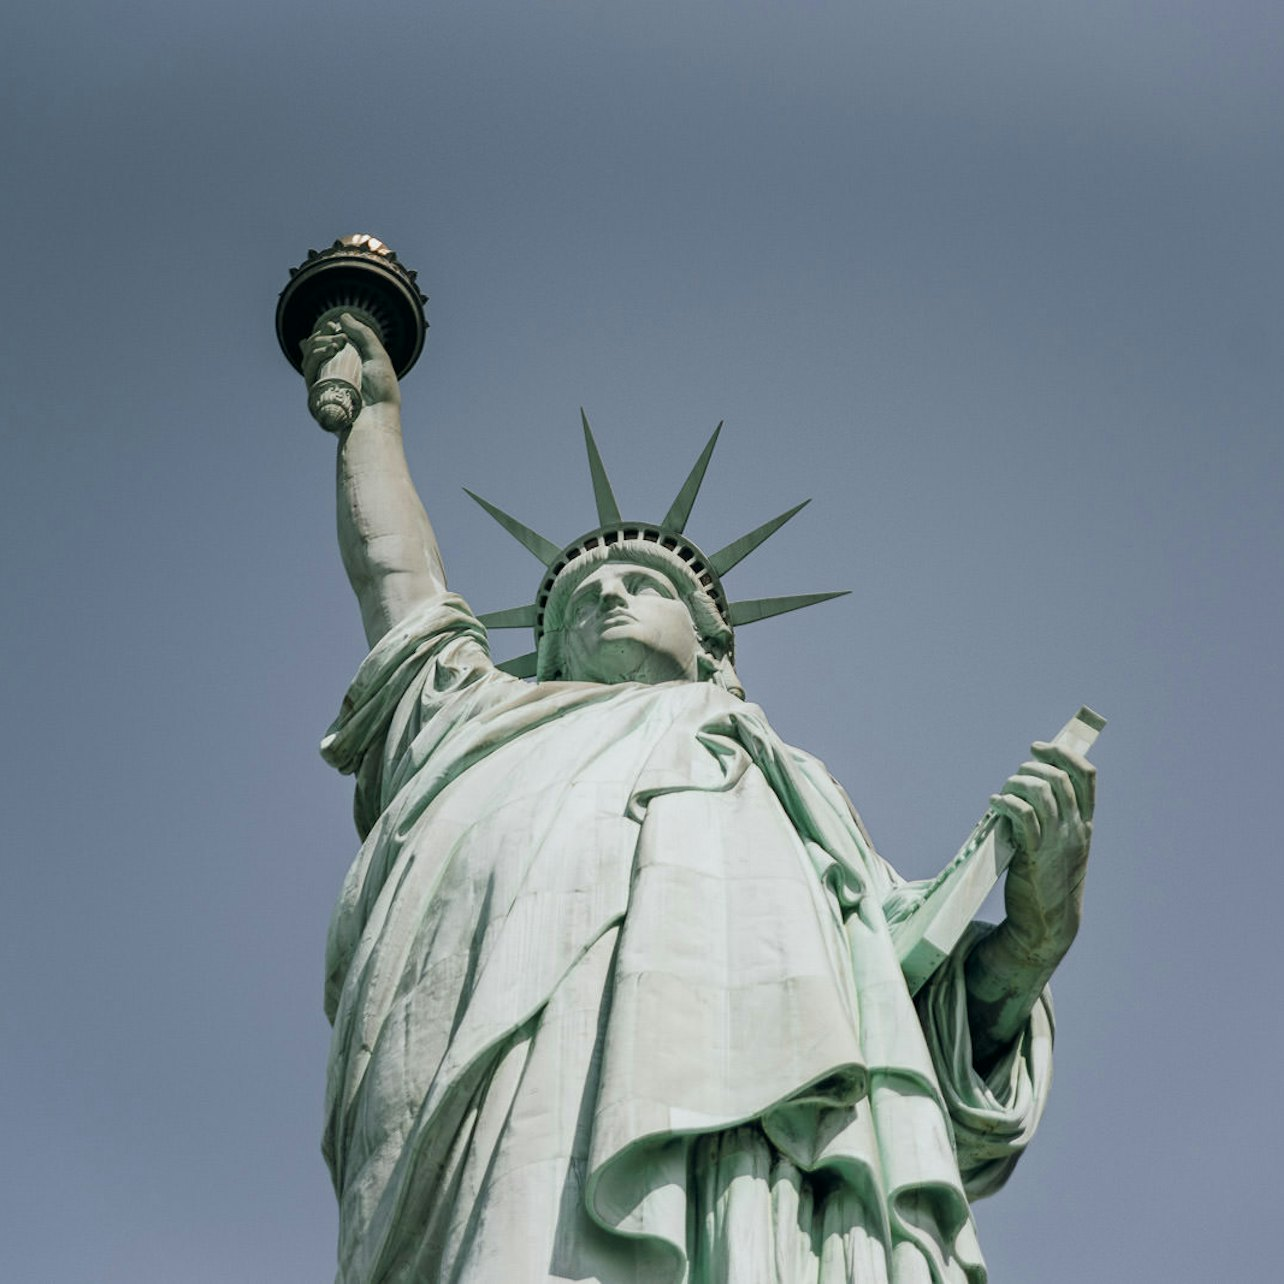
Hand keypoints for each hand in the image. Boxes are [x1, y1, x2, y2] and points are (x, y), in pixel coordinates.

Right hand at [300, 313, 399, 409]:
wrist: (379, 416)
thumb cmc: (382, 391)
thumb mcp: (377, 356)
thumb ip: (363, 334)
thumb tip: (343, 316)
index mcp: (344, 367)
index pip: (325, 346)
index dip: (325, 333)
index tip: (334, 325)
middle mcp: (331, 376)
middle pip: (313, 351)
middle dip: (321, 337)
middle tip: (336, 334)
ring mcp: (323, 387)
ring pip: (308, 360)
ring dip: (317, 344)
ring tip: (335, 342)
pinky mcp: (317, 396)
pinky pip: (308, 373)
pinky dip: (314, 358)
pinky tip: (328, 350)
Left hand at [991, 742, 1094, 962]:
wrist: (1048, 924)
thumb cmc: (1049, 881)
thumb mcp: (1063, 848)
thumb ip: (1055, 820)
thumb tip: (1031, 787)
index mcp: (1085, 825)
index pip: (1087, 776)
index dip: (1064, 754)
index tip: (1040, 747)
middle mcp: (1075, 830)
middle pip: (1059, 779)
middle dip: (1032, 767)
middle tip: (1014, 775)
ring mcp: (1056, 842)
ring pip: (1042, 793)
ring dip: (1016, 783)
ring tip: (1003, 791)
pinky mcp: (1034, 855)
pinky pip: (1023, 816)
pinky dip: (1006, 802)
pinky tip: (995, 804)